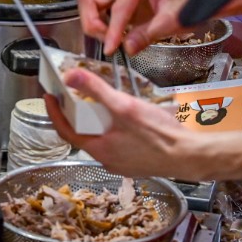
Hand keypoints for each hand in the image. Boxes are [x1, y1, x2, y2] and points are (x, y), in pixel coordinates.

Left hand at [44, 68, 193, 178]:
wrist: (191, 156)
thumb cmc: (160, 136)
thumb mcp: (124, 107)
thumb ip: (97, 91)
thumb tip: (71, 77)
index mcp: (99, 149)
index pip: (66, 131)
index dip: (55, 113)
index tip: (50, 97)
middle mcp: (108, 161)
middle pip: (84, 135)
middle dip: (79, 115)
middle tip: (78, 97)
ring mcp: (123, 164)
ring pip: (103, 140)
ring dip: (99, 123)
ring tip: (103, 104)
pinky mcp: (138, 163)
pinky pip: (119, 145)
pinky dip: (115, 130)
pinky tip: (128, 120)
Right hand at [78, 0, 196, 54]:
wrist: (198, 1)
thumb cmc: (189, 5)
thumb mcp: (172, 21)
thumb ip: (148, 34)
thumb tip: (127, 48)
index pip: (117, 8)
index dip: (112, 30)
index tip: (110, 49)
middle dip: (93, 21)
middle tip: (107, 41)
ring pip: (91, 4)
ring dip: (94, 24)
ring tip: (111, 40)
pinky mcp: (120, 3)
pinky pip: (100, 12)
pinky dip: (101, 26)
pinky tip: (115, 37)